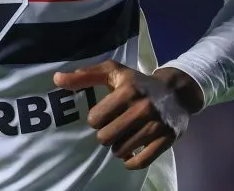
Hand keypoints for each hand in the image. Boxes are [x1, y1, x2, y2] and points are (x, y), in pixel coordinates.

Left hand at [53, 61, 203, 169]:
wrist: (177, 93)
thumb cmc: (138, 82)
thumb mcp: (113, 72)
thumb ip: (84, 75)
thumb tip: (56, 79)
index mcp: (127, 89)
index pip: (95, 118)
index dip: (95, 119)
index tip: (102, 116)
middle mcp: (142, 107)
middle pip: (106, 136)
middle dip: (105, 135)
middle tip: (111, 129)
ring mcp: (156, 125)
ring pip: (121, 150)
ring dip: (117, 147)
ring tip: (122, 137)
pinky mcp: (167, 139)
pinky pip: (140, 161)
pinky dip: (130, 162)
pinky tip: (129, 154)